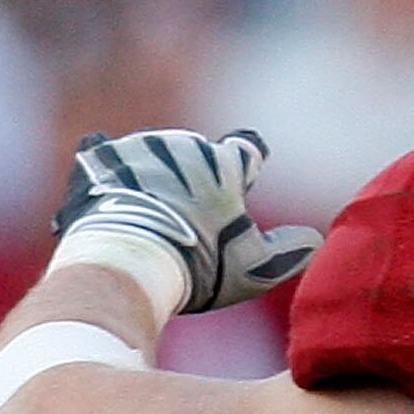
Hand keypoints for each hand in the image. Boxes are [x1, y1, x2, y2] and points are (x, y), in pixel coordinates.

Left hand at [54, 129, 320, 313]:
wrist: (127, 258)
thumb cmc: (197, 263)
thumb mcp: (255, 267)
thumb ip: (290, 251)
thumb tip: (314, 238)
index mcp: (225, 164)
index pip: (246, 148)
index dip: (247, 163)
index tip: (244, 176)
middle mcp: (184, 147)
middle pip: (195, 152)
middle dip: (193, 173)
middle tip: (188, 211)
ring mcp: (139, 149)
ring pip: (151, 152)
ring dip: (151, 172)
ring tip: (144, 208)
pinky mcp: (99, 161)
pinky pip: (101, 154)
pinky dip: (105, 170)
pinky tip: (103, 183)